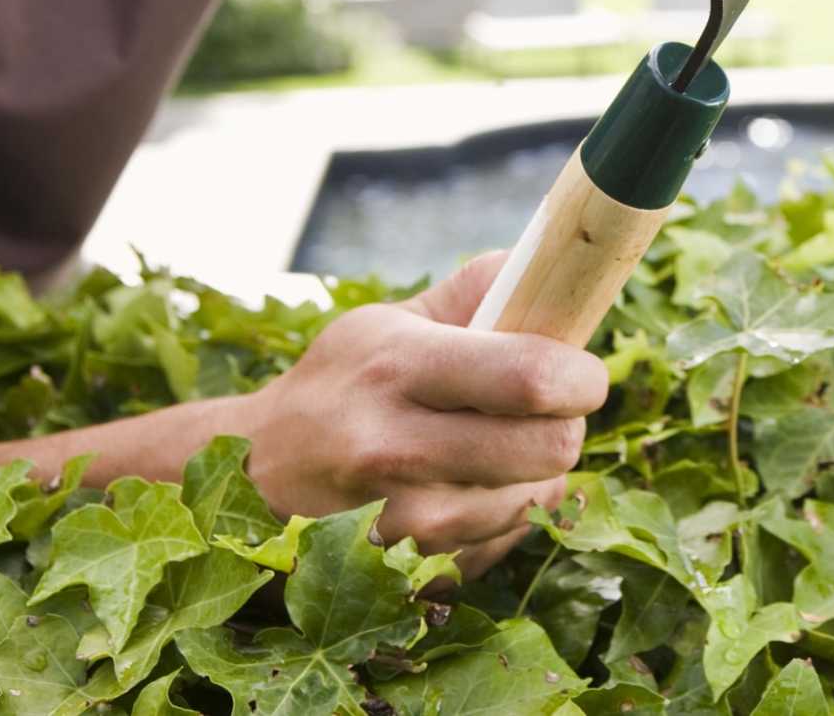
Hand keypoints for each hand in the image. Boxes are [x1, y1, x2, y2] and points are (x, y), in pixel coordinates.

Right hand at [239, 252, 607, 577]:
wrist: (253, 473)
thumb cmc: (341, 384)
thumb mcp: (391, 322)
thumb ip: (475, 291)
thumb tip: (551, 265)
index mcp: (400, 368)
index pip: (530, 377)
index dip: (580, 376)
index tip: (579, 373)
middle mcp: (396, 445)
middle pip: (550, 448)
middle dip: (567, 426)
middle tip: (545, 412)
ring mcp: (402, 517)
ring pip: (535, 499)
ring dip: (535, 475)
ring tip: (490, 450)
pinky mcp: (408, 568)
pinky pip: (505, 541)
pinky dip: (504, 517)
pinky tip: (465, 491)